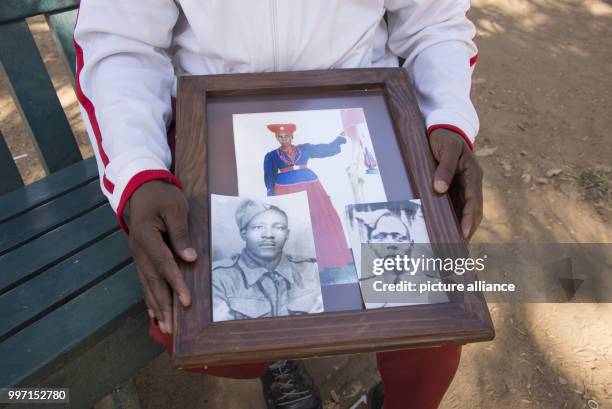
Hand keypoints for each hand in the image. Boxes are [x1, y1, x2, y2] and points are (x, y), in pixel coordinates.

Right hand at [127, 180, 196, 333]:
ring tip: (165, 327)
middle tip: (172, 328)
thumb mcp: (174, 209)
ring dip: (156, 307)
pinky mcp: (141, 257)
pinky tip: (154, 313)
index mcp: (147, 237)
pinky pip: (145, 281)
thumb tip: (190, 258)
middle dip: (163, 306)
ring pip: (147, 285)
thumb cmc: (161, 196)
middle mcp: (139, 251)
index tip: (187, 302)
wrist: (140, 188)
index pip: (164, 265)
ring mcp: (138, 255)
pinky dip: (149, 298)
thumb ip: (181, 234)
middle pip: (152, 282)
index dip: (176, 284)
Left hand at [429, 128, 482, 240]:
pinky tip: (445, 230)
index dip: (469, 220)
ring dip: (461, 227)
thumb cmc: (444, 138)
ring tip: (453, 245)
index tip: (463, 234)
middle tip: (458, 248)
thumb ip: (444, 169)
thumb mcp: (446, 149)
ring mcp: (464, 186)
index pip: (474, 202)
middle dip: (467, 230)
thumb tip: (439, 190)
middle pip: (473, 211)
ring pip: (466, 211)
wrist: (444, 128)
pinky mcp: (455, 187)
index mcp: (473, 175)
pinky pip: (456, 206)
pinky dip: (454, 219)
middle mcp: (472, 183)